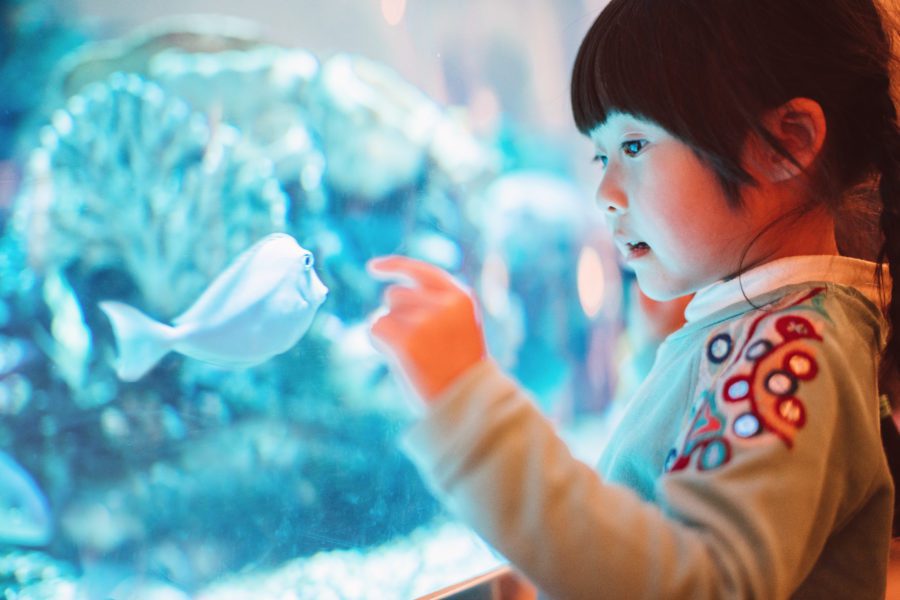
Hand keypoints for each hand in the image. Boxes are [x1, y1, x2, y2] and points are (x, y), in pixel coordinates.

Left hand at [368, 255, 486, 402]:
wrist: (466, 404)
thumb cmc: (458, 369)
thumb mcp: (459, 328)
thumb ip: (436, 305)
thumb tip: (392, 292)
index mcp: (462, 298)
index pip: (421, 272)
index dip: (394, 266)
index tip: (372, 268)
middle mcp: (444, 304)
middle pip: (395, 294)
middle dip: (396, 315)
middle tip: (418, 345)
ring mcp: (425, 321)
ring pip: (384, 314)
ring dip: (390, 332)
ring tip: (414, 356)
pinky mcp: (406, 340)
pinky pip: (375, 329)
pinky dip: (379, 343)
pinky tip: (399, 360)